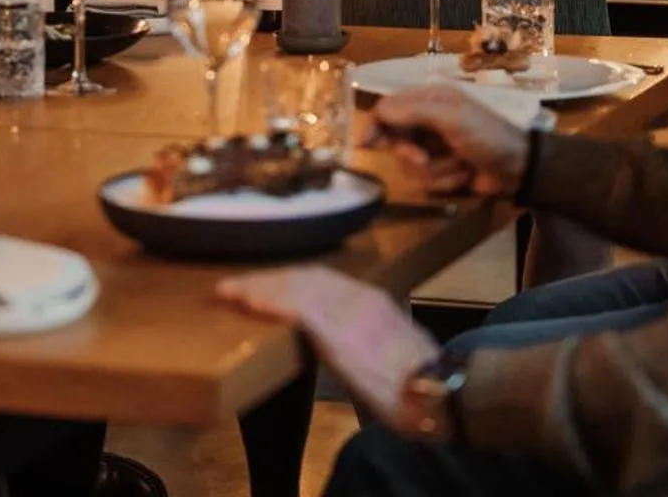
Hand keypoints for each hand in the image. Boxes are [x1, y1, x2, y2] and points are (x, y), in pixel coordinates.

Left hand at [217, 267, 439, 426]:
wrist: (436, 390)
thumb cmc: (423, 384)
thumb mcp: (396, 353)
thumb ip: (374, 344)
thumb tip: (361, 353)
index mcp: (374, 301)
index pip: (326, 280)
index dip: (295, 281)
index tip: (274, 284)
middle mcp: (358, 295)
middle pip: (305, 276)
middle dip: (272, 279)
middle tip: (243, 284)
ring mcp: (344, 307)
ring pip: (292, 284)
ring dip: (258, 285)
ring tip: (231, 290)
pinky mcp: (331, 325)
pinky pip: (288, 303)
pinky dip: (262, 298)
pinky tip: (241, 298)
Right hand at [370, 87, 531, 196]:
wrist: (519, 169)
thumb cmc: (487, 136)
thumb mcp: (451, 119)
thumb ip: (413, 112)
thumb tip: (378, 112)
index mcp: (429, 100)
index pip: (389, 108)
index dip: (375, 124)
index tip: (365, 144)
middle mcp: (427, 120)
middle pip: (395, 140)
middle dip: (411, 153)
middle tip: (424, 159)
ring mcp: (434, 146)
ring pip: (409, 164)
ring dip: (435, 170)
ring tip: (459, 166)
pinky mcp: (441, 169)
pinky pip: (425, 180)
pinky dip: (446, 180)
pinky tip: (464, 175)